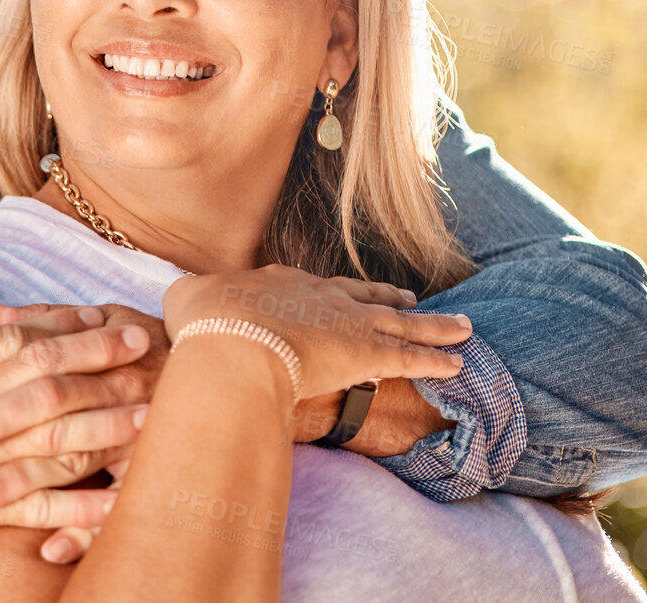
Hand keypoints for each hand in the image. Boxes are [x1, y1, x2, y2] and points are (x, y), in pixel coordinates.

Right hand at [0, 270, 149, 580]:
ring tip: (148, 417)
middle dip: (99, 364)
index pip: (15, 338)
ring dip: (103, 429)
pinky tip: (115, 499)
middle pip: (44, 383)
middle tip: (145, 349)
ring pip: (48, 444)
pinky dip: (76, 508)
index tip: (103, 313)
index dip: (64, 325)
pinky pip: (32, 510)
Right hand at [163, 266, 471, 399]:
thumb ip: (193, 297)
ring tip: (462, 328)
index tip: (339, 298)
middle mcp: (322, 295)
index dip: (328, 294)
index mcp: (280, 282)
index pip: (312, 287)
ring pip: (401, 323)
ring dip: (434, 326)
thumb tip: (184, 300)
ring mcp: (348, 322)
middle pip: (366, 296)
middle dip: (391, 299)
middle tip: (412, 299)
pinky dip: (435, 359)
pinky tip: (458, 363)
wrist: (233, 340)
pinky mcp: (367, 353)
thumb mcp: (186, 299)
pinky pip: (411, 357)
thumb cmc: (205, 322)